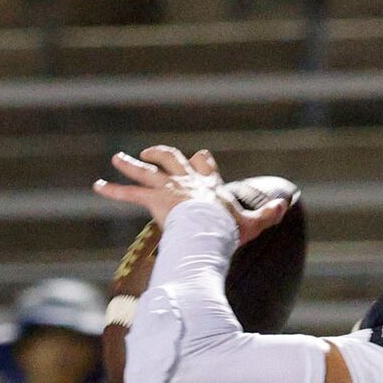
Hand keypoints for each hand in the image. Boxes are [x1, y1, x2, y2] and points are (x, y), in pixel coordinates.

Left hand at [93, 145, 292, 244]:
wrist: (210, 229)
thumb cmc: (229, 229)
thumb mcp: (252, 223)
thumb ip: (267, 214)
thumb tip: (285, 205)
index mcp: (207, 184)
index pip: (203, 163)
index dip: (200, 161)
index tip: (199, 158)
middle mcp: (185, 180)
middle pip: (170, 158)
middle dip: (159, 154)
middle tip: (149, 153)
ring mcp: (168, 188)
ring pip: (145, 171)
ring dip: (130, 164)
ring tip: (117, 158)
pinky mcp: (153, 199)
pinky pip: (128, 193)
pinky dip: (111, 189)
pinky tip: (97, 186)